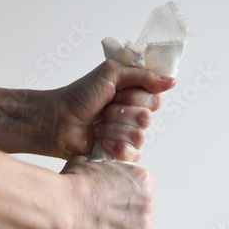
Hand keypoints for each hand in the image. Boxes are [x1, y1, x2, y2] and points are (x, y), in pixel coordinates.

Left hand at [25, 59, 174, 160]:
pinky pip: (133, 154)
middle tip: (104, 109)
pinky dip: (116, 146)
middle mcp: (134, 116)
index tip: (118, 93)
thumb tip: (171, 81)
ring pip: (139, 136)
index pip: (155, 98)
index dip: (137, 97)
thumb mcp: (110, 74)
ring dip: (113, 128)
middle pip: (147, 118)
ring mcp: (127, 137)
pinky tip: (101, 142)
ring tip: (96, 126)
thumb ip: (142, 75)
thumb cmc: (80, 96)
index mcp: (135, 96)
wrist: (58, 120)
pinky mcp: (119, 154)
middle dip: (121, 113)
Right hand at [60, 155, 155, 228]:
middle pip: (148, 211)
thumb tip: (92, 168)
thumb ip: (98, 167)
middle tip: (115, 220)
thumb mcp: (86, 162)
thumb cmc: (71, 186)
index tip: (122, 200)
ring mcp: (143, 225)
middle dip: (135, 216)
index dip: (134, 195)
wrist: (63, 208)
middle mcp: (147, 201)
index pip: (147, 187)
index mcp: (140, 178)